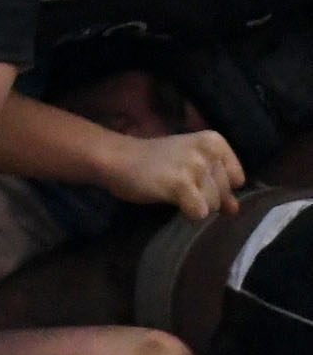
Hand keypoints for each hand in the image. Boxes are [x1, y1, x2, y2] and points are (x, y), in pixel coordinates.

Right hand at [99, 129, 243, 220]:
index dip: (216, 185)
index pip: (237, 179)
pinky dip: (187, 213)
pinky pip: (199, 213)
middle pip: (225, 194)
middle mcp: (207, 150)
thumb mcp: (191, 167)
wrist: (117, 159)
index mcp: (214, 141)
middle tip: (178, 183)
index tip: (193, 176)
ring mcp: (193, 166)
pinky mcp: (180, 183)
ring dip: (194, 204)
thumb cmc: (155, 163)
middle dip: (205, 197)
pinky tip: (170, 199)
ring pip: (214, 206)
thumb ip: (217, 186)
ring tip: (171, 188)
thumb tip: (234, 210)